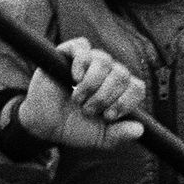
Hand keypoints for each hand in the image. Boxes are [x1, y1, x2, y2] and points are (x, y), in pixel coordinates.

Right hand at [14, 38, 146, 150]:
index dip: (126, 101)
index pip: (136, 87)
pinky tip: (74, 78)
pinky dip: (81, 63)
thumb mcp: (99, 137)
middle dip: (105, 97)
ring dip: (91, 84)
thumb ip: (119, 135)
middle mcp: (107, 72)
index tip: (108, 116)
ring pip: (104, 60)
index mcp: (118, 90)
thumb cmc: (73, 127)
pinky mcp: (68, 53)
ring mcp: (89, 61)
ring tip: (78, 99)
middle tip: (88, 110)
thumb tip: (139, 130)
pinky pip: (83, 47)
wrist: (44, 125)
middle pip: (122, 74)